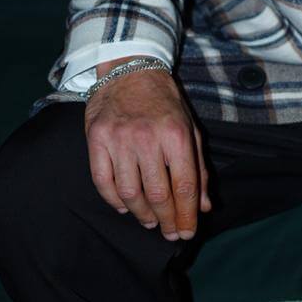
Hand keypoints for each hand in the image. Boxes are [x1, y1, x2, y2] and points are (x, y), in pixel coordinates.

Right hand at [85, 65, 210, 241]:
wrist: (130, 69)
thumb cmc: (164, 102)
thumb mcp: (189, 127)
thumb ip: (198, 167)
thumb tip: (204, 205)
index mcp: (176, 134)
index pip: (184, 186)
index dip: (187, 215)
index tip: (187, 232)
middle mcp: (148, 137)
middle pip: (158, 194)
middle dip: (167, 220)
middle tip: (170, 233)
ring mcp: (120, 139)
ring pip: (130, 193)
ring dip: (141, 214)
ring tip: (150, 221)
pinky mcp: (97, 139)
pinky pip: (103, 182)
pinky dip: (114, 201)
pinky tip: (124, 206)